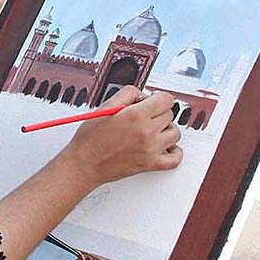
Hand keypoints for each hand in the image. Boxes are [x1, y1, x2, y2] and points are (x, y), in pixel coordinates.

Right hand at [63, 86, 182, 189]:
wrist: (84, 164)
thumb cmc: (90, 139)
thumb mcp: (105, 107)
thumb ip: (127, 94)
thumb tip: (142, 95)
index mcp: (136, 115)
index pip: (166, 99)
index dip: (158, 97)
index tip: (152, 100)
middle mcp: (147, 132)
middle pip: (169, 115)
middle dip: (158, 112)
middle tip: (144, 115)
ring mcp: (151, 150)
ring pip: (175, 133)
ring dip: (166, 129)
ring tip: (153, 130)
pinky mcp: (150, 164)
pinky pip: (175, 158)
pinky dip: (174, 152)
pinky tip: (165, 146)